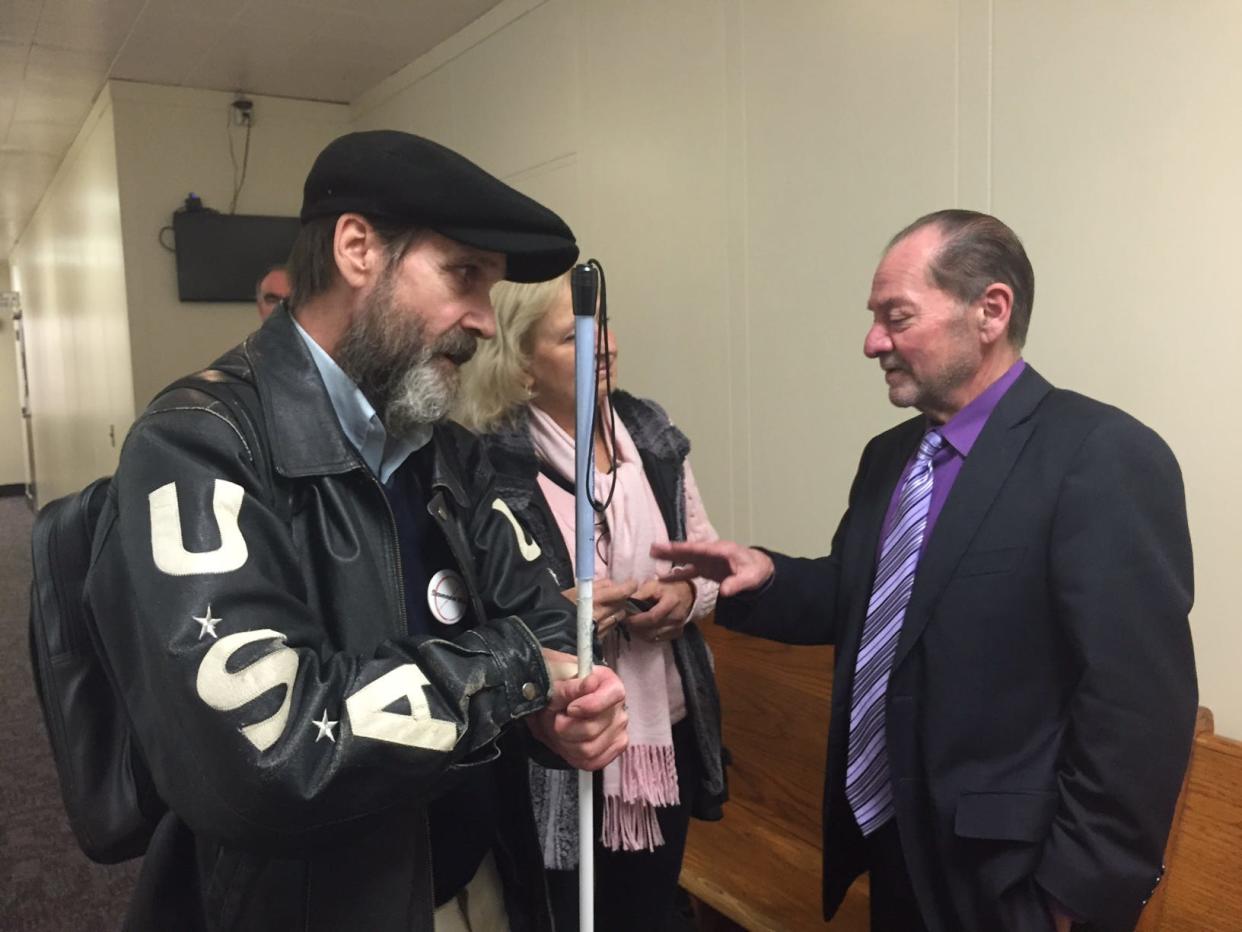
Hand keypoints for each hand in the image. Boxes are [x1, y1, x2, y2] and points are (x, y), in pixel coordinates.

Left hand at [527, 650, 627, 770]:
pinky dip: (573, 755)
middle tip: (557, 717)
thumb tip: (590, 683)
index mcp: (610, 684)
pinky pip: (592, 762)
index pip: (613, 696)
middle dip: (565, 727)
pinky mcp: (613, 750)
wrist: (553, 711)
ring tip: (562, 730)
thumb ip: (570, 687)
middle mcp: (619, 708)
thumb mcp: (556, 687)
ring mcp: (619, 731)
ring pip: (588, 749)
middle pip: (592, 729)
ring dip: (566, 742)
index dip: (589, 705)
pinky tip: (570, 741)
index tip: (570, 708)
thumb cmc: (558, 695)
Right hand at [561, 578, 636, 635]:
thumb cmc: (561, 605)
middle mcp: (602, 612)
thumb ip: (597, 585)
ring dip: (618, 611)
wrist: (550, 629)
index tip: (632, 584)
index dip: (630, 587)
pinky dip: (611, 622)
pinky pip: (612, 626)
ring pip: (619, 616)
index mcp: (595, 597)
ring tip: (609, 609)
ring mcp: (602, 626)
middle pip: (623, 604)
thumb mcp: (576, 589)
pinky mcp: (600, 637)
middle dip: (622, 599)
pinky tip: (603, 620)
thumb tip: (612, 584)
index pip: (622, 592)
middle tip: (617, 596)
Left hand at [625, 578, 694, 642]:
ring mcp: (677, 628)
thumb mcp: (654, 584)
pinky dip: (647, 635)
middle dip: (635, 627)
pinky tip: (642, 628)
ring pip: (653, 637)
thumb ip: (640, 593)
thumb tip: (623, 601)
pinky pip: (657, 639)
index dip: (637, 619)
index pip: (653, 616)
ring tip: (632, 624)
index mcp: (672, 602)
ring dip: (639, 632)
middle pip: (652, 630)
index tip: (625, 617)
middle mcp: (676, 618)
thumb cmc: (668, 587)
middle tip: (625, 621)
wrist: (687, 594)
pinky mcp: (676, 634)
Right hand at [651, 540, 774, 596]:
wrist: (759, 569)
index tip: (672, 547)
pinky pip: (690, 570)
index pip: (701, 548)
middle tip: (654, 547)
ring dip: (671, 557)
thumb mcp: (750, 578)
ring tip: (653, 554)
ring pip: (687, 557)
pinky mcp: (706, 568)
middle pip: (689, 550)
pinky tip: (666, 577)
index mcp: (721, 550)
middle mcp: (711, 552)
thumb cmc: (755, 570)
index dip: (686, 548)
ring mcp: (707, 560)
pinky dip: (679, 573)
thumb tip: (724, 592)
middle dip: (672, 549)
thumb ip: (737, 583)